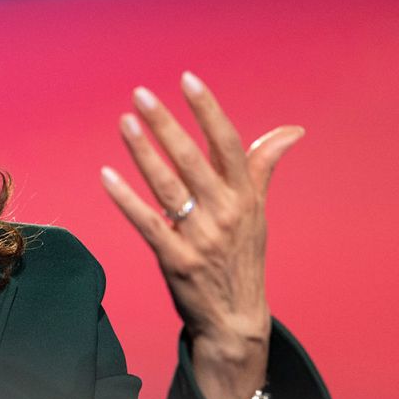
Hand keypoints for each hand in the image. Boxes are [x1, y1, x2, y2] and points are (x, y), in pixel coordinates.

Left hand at [99, 71, 304, 398]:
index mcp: (245, 197)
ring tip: (125, 123)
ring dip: (144, 153)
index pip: (228, 144)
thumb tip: (291, 130)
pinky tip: (107, 176)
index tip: (188, 79)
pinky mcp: (176, 260)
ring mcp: (201, 238)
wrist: (236, 319)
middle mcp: (226, 213)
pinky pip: (147, 223)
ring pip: (167, 187)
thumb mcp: (257, 212)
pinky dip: (126, 199)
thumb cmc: (242, 257)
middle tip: (141, 94)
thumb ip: (262, 167)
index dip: (208, 110)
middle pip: (193, 160)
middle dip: (166, 124)